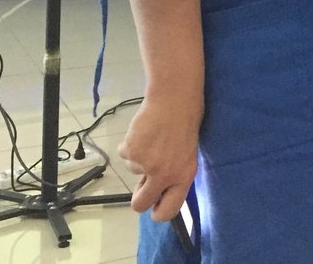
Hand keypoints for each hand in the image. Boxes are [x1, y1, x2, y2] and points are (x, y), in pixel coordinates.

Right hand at [118, 93, 200, 220]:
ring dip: (139, 159)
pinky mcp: (130, 151)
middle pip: (140, 203)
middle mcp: (163, 175)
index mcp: (183, 176)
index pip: (169, 210)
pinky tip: (143, 132)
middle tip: (141, 186)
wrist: (174, 99)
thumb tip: (156, 190)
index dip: (159, 213)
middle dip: (138, 200)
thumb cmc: (185, 123)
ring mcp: (144, 164)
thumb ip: (174, 173)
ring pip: (133, 171)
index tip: (154, 210)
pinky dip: (130, 145)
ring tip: (153, 139)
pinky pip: (125, 154)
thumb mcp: (188, 154)